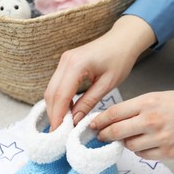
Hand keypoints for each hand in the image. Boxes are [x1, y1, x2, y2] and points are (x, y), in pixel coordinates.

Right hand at [44, 15, 155, 129]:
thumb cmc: (120, 59)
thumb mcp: (108, 84)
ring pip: (51, 89)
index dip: (58, 116)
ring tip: (62, 125)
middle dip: (53, 114)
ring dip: (55, 107)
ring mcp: (64, 60)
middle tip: (57, 133)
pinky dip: (59, 99)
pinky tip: (67, 110)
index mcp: (76, 65)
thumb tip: (75, 119)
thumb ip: (89, 101)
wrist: (123, 39)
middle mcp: (65, 61)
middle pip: (51, 93)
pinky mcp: (66, 62)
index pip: (60, 95)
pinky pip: (57, 84)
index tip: (58, 133)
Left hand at [91, 86, 173, 159]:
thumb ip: (139, 108)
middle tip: (100, 136)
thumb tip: (118, 119)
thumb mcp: (161, 96)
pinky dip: (141, 151)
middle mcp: (151, 120)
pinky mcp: (168, 152)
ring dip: (126, 143)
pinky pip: (144, 155)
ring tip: (132, 137)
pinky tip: (147, 144)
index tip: (91, 125)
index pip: (114, 113)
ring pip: (129, 146)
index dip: (99, 121)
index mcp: (148, 102)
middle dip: (104, 135)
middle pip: (116, 132)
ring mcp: (159, 138)